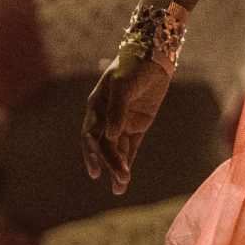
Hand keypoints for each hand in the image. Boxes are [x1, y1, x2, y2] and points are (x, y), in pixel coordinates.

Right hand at [82, 49, 171, 194]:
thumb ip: (118, 109)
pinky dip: (129, 161)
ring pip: (117, 150)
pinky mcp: (137, 125)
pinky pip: (131, 147)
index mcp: (96, 106)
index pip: (91, 135)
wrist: (154, 56)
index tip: (96, 171)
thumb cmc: (134, 65)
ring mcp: (121, 122)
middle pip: (105, 145)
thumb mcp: (124, 84)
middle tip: (120, 180)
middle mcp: (106, 117)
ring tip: (120, 189)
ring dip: (118, 168)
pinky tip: (126, 178)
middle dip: (111, 163)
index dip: (91, 154)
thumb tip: (111, 135)